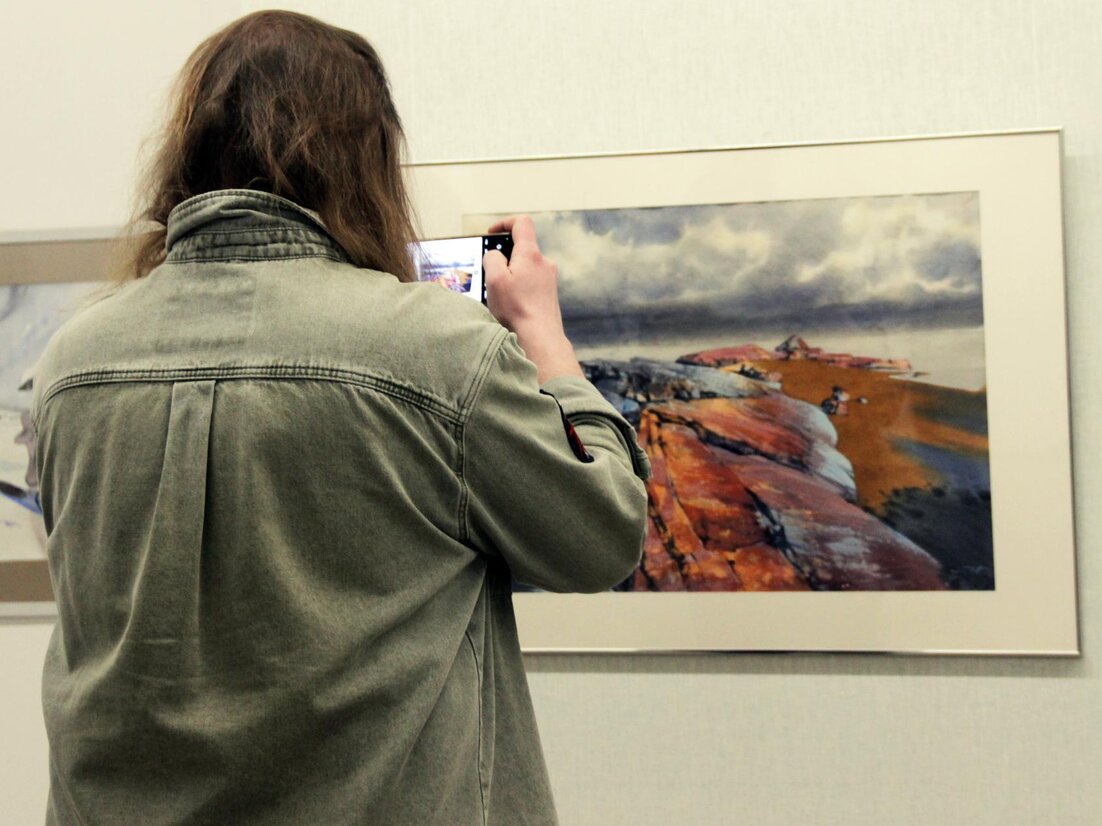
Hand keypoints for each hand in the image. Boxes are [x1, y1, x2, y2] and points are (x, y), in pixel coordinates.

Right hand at [483, 216, 582, 383]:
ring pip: (526, 267)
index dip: (504, 223)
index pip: (521, 223)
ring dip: (511, 274)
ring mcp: (549, 279)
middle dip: (504, 256)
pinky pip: (531, 282)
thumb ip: (492, 258)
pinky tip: (511, 305)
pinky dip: (519, 287)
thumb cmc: (517, 310)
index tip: (491, 234)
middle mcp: (544, 263)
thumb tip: (495, 255)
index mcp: (530, 254)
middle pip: (522, 247)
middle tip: (491, 273)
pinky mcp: (549, 294)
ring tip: (500, 294)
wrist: (540, 338)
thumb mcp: (494, 279)